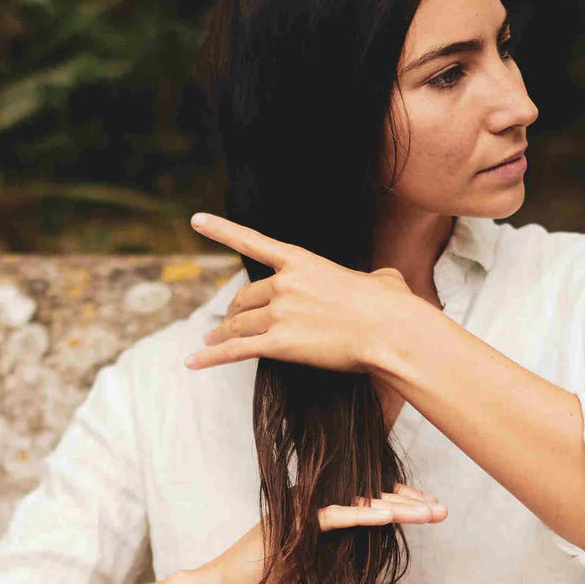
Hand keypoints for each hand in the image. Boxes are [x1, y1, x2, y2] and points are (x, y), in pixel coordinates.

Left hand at [184, 213, 418, 374]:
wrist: (391, 333)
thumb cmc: (392, 307)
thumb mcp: (382, 280)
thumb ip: (370, 278)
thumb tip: (381, 282)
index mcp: (302, 261)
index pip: (252, 241)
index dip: (220, 229)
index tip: (197, 220)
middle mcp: (284, 284)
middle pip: (244, 298)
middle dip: (233, 310)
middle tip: (226, 321)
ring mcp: (279, 314)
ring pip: (238, 325)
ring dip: (222, 334)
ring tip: (211, 341)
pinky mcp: (279, 344)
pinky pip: (235, 350)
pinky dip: (210, 357)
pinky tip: (192, 362)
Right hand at [185, 483, 447, 583]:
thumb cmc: (268, 580)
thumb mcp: (312, 563)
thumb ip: (337, 549)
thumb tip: (372, 548)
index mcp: (316, 504)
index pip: (365, 496)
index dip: (399, 498)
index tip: (430, 506)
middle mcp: (310, 499)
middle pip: (367, 494)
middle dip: (409, 501)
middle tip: (442, 508)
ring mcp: (300, 508)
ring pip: (356, 501)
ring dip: (397, 507)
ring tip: (430, 511)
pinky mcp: (291, 524)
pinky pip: (333, 515)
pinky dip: (363, 515)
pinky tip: (389, 516)